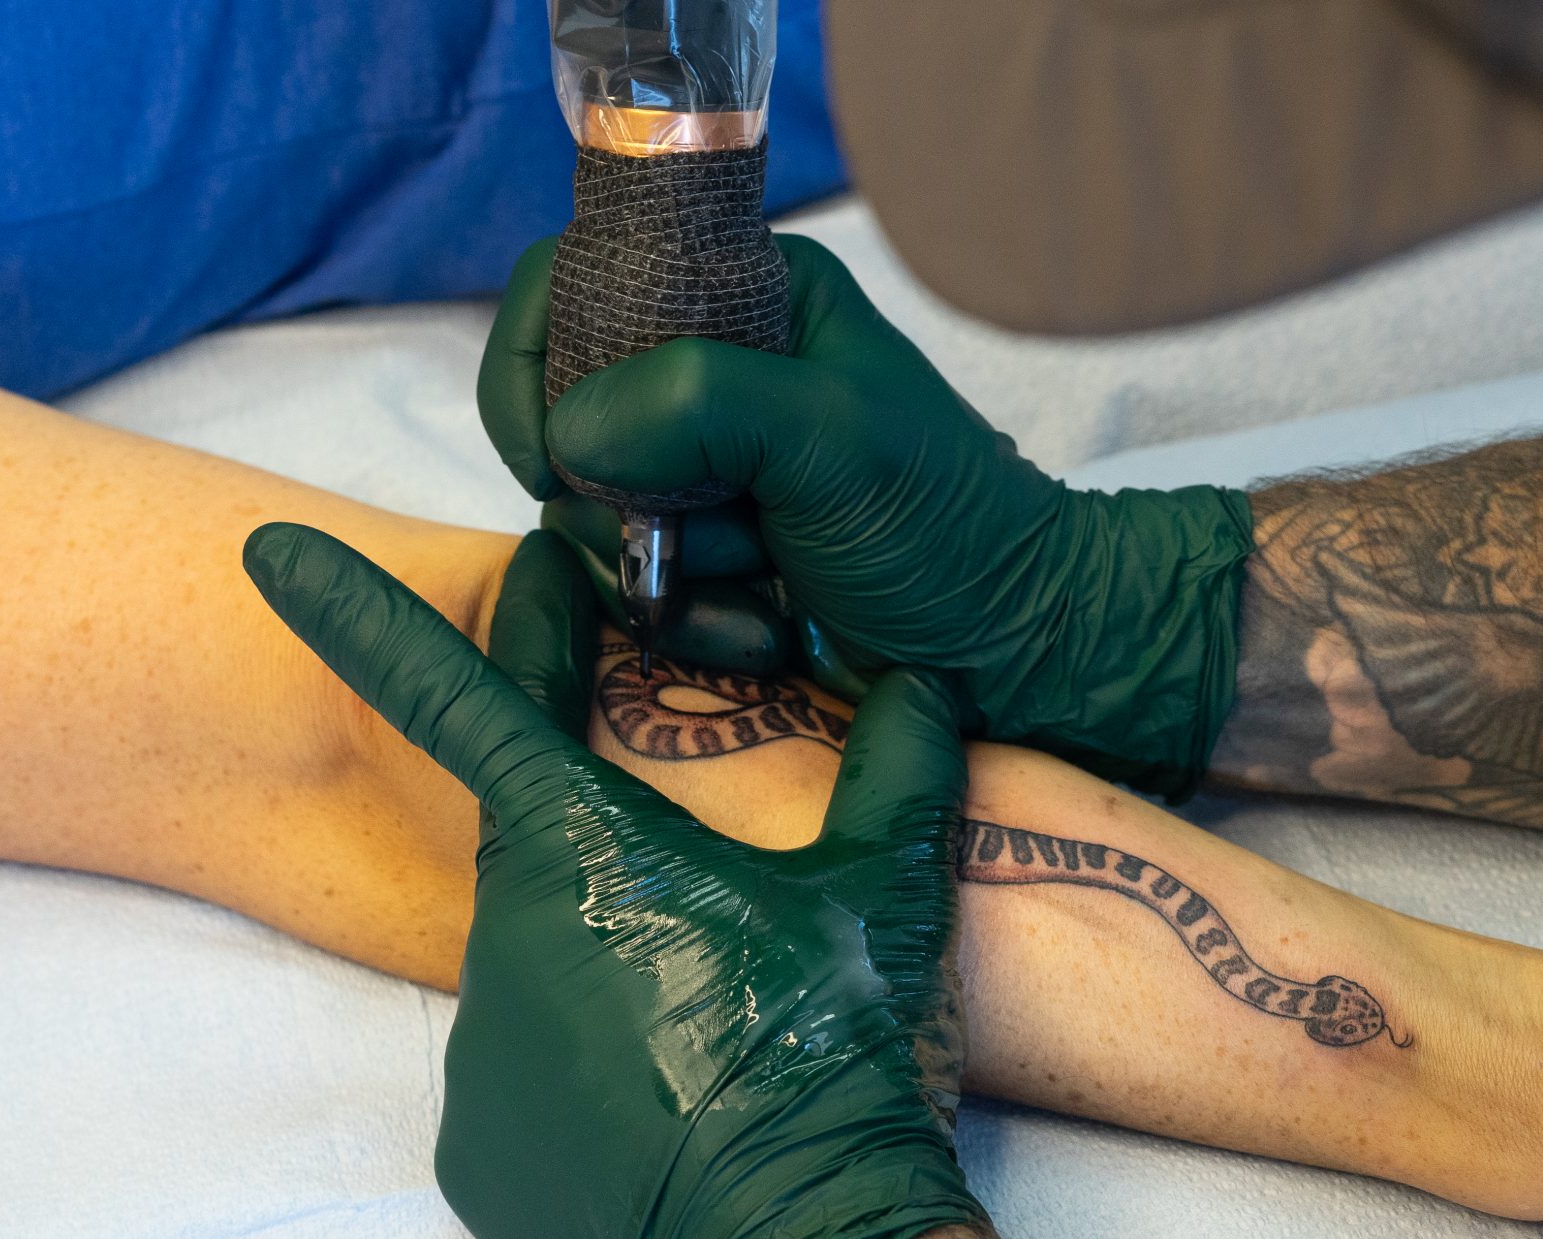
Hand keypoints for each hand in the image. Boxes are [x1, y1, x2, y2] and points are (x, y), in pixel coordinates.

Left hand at [244, 524, 983, 1238]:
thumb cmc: (832, 1061)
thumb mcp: (885, 897)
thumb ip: (894, 767)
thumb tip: (919, 680)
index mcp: (583, 849)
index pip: (456, 698)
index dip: (362, 618)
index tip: (271, 554)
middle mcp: (501, 937)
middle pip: (544, 857)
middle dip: (622, 871)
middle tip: (725, 940)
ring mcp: (477, 1052)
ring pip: (543, 973)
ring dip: (620, 982)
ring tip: (718, 1044)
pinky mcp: (474, 1153)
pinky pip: (526, 1080)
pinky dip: (590, 1080)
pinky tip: (668, 1111)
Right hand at [479, 235, 1255, 799]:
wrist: (1008, 649)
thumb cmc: (943, 526)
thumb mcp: (835, 438)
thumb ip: (701, 403)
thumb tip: (572, 436)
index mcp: (736, 294)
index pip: (567, 285)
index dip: (534, 368)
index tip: (556, 459)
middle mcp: (697, 373)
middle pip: (560, 420)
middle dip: (625, 501)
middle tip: (729, 529)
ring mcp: (688, 470)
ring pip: (581, 518)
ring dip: (667, 576)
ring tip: (765, 587)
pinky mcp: (691, 556)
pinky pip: (621, 588)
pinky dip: (685, 622)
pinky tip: (763, 628)